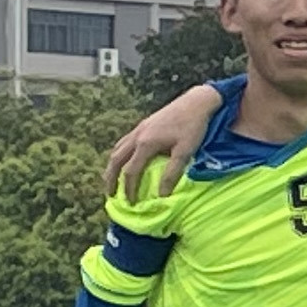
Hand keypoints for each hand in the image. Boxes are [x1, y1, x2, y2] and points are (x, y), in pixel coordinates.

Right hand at [101, 84, 223, 198]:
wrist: (196, 102)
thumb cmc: (193, 127)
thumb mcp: (185, 152)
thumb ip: (172, 174)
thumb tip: (161, 195)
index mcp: (146, 144)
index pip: (130, 172)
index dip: (129, 189)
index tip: (131, 203)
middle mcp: (137, 136)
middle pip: (116, 160)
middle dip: (111, 179)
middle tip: (110, 195)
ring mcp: (139, 129)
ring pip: (117, 149)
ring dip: (112, 166)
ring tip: (112, 179)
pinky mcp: (144, 125)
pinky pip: (124, 142)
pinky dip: (119, 154)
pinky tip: (124, 159)